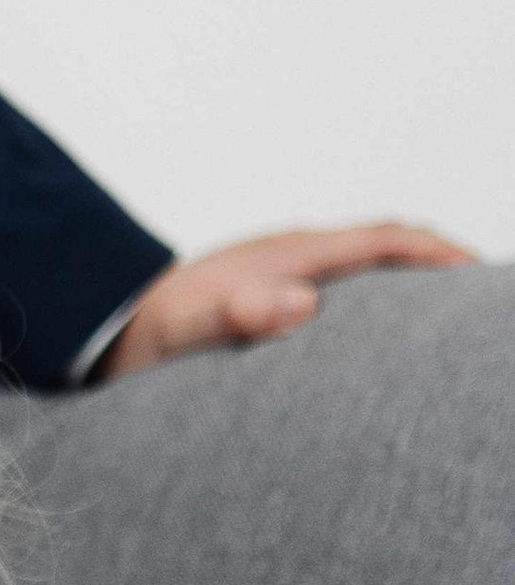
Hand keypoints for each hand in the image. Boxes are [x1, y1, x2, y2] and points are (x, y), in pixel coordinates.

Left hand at [102, 222, 476, 378]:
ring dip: (411, 286)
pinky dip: (378, 306)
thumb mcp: (190, 326)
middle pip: (386, 249)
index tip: (477, 272)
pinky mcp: (274, 300)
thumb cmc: (150, 332)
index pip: (382, 238)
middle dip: (438, 265)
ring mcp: (285, 276)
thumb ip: (238, 312)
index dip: (436, 250)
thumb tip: (299, 303)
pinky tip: (385, 347)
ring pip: (367, 270)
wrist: (107, 330)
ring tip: (452, 325)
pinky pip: (343, 294)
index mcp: (290, 255)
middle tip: (482, 303)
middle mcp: (294, 258)